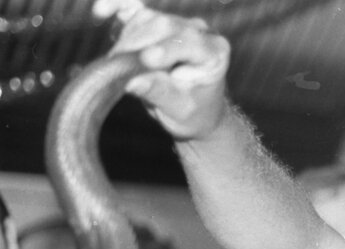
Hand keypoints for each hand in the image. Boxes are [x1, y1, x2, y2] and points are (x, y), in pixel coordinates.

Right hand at [93, 0, 230, 140]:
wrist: (194, 111)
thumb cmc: (193, 112)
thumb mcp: (180, 110)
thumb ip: (160, 93)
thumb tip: (132, 82)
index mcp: (215, 52)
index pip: (190, 42)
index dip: (167, 48)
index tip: (147, 60)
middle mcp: (199, 32)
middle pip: (163, 26)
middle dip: (136, 46)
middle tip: (117, 70)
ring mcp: (177, 23)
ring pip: (145, 19)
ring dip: (126, 40)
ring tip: (119, 65)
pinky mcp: (155, 22)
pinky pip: (132, 7)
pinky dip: (116, 6)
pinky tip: (100, 13)